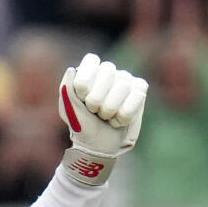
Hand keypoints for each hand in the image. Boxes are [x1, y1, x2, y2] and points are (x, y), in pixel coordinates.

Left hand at [57, 54, 147, 184]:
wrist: (97, 146)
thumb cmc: (82, 125)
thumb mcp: (70, 110)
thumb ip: (68, 90)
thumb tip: (70, 70)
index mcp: (90, 73)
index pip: (91, 60)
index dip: (85, 81)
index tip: (82, 98)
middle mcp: (110, 72)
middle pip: (107, 72)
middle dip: (96, 99)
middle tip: (94, 111)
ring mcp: (127, 80)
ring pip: (122, 87)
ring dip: (109, 110)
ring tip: (105, 117)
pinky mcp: (140, 91)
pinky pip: (136, 98)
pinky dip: (123, 116)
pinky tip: (117, 120)